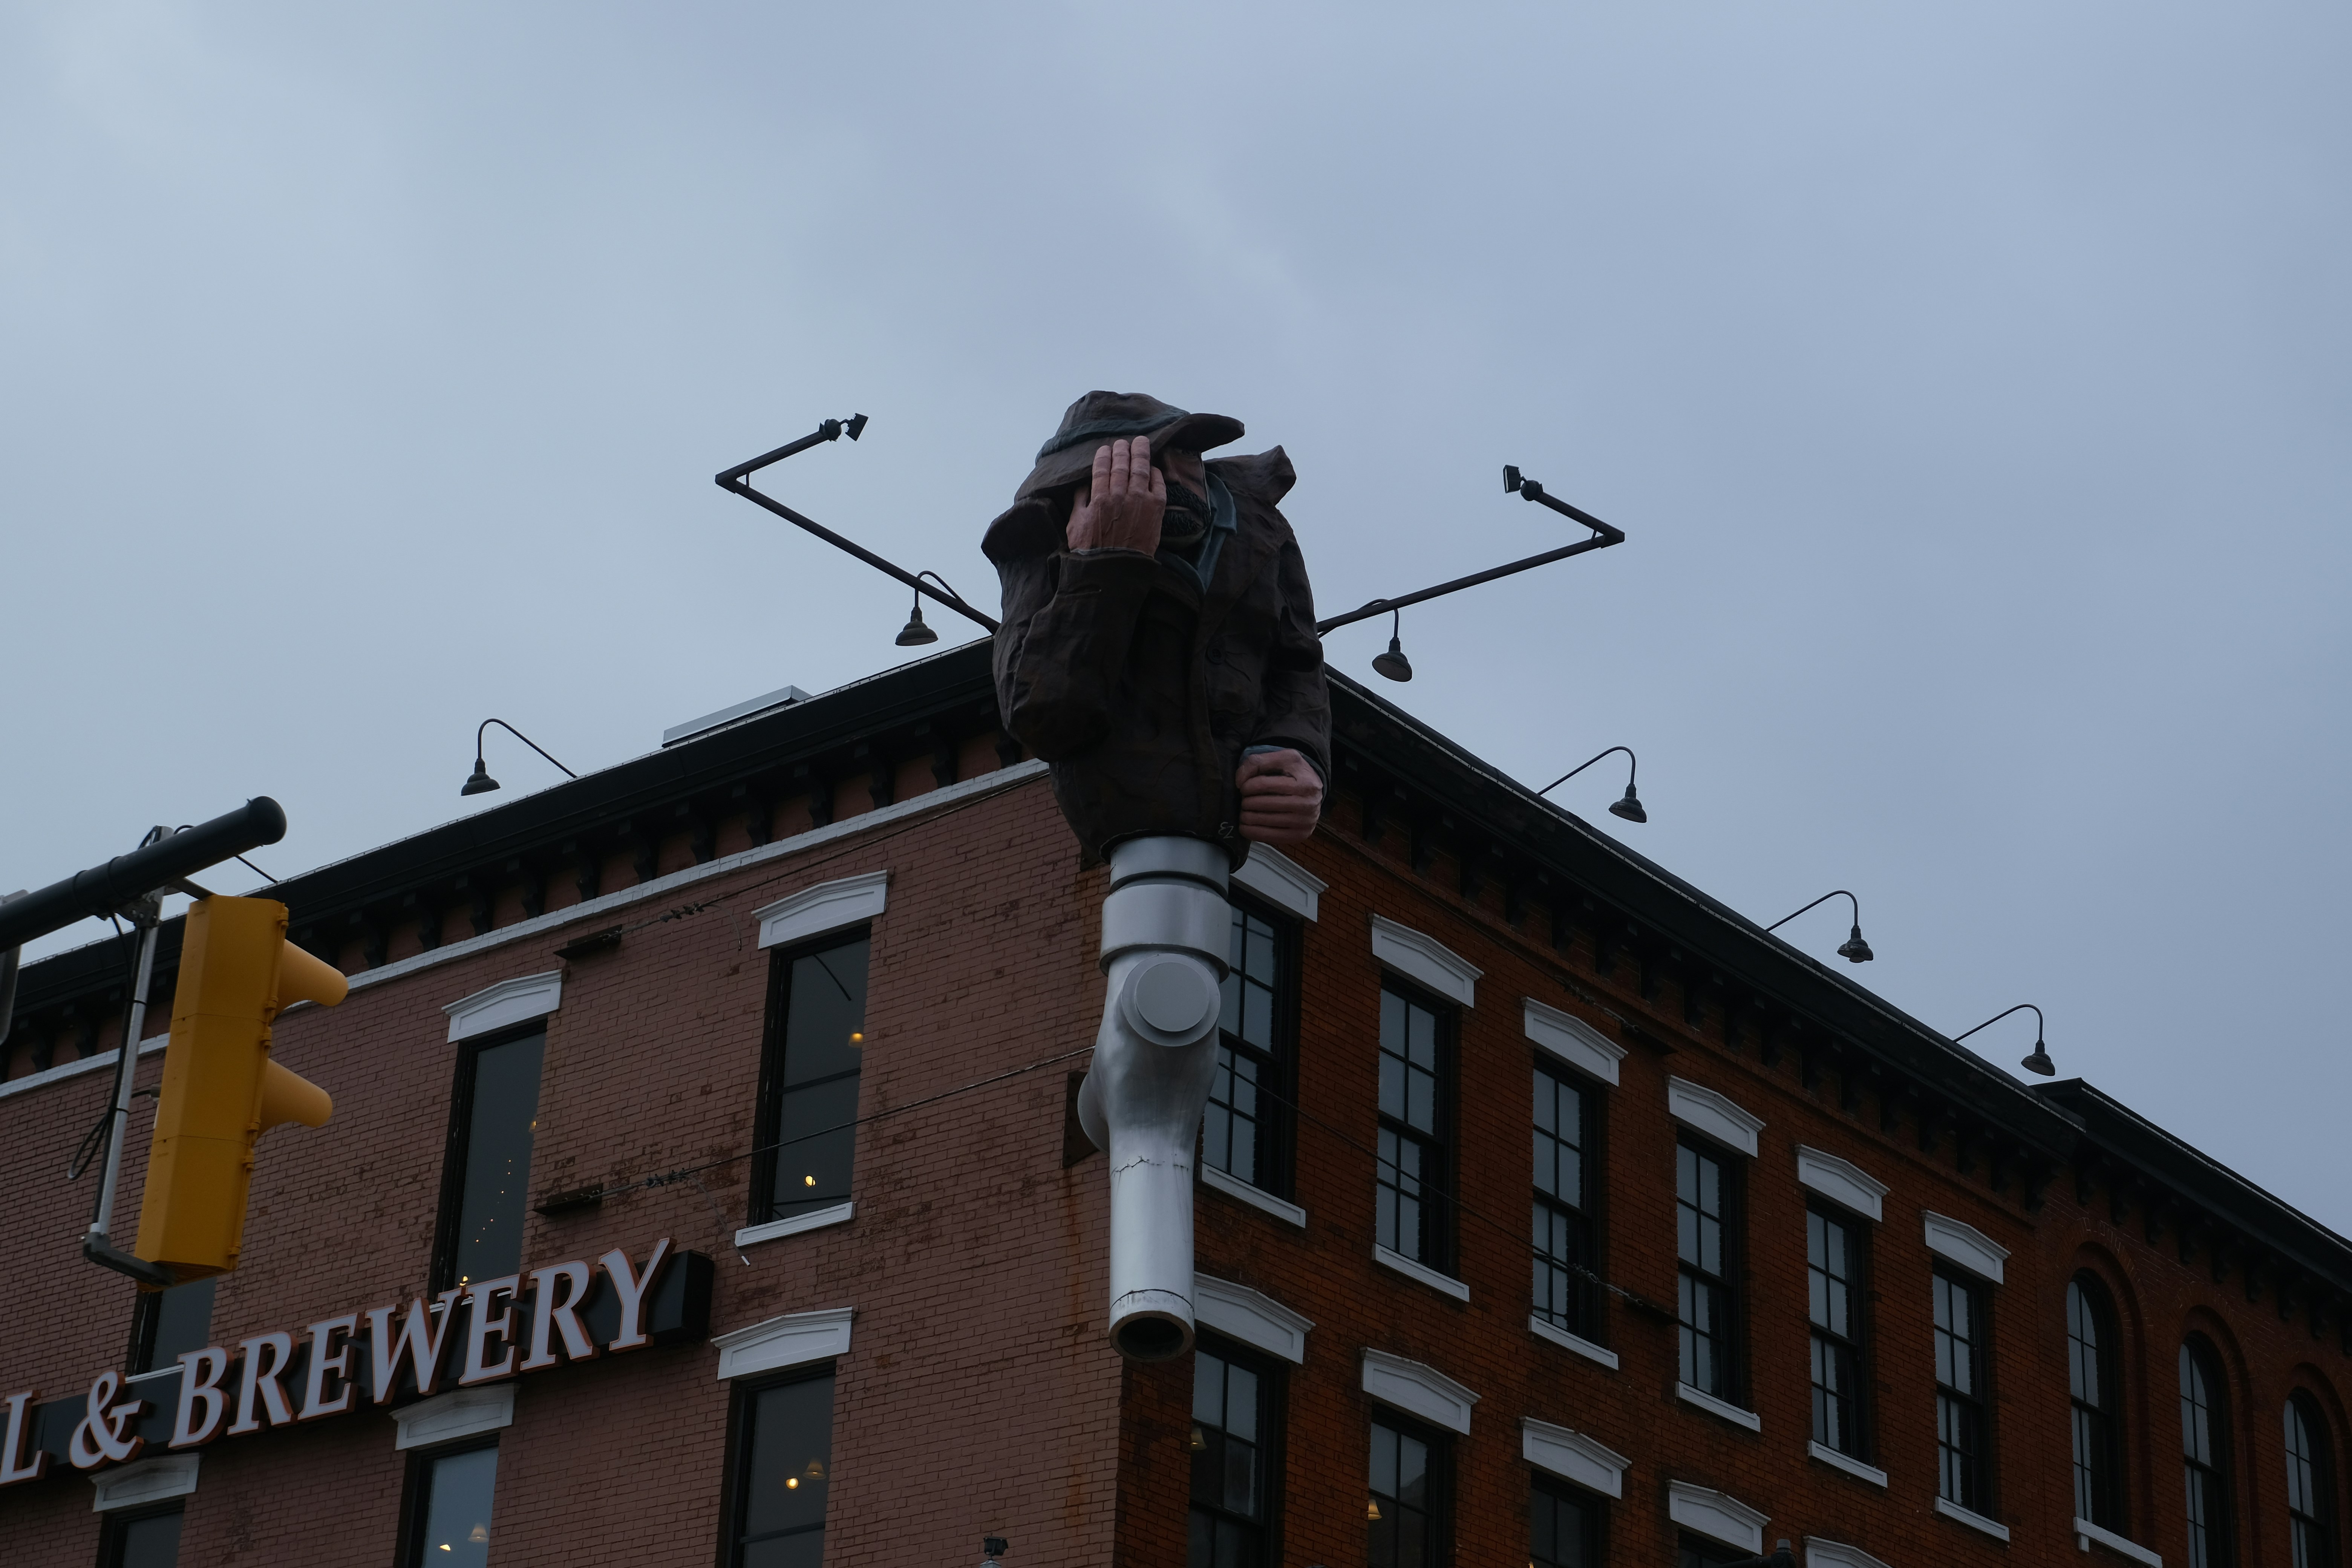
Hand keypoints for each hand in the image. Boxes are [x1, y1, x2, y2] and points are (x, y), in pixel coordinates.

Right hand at [1066, 436, 1165, 553]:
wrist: (1116, 570)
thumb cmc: (1091, 551)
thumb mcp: (1076, 524)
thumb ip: (1080, 501)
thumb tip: (1085, 485)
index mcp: (1099, 498)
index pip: (1102, 468)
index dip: (1104, 455)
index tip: (1105, 448)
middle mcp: (1120, 496)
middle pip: (1122, 465)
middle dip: (1122, 450)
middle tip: (1123, 442)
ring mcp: (1140, 501)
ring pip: (1140, 469)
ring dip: (1140, 453)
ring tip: (1140, 442)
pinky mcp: (1156, 510)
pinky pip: (1158, 485)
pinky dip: (1155, 473)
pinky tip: (1153, 467)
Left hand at [1236, 749, 1321, 843]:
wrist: (1315, 793)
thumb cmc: (1295, 774)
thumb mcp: (1282, 758)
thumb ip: (1258, 762)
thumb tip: (1239, 781)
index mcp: (1304, 781)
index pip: (1264, 784)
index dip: (1247, 785)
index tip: (1243, 787)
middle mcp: (1308, 803)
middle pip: (1263, 804)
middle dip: (1246, 802)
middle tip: (1244, 801)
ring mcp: (1305, 822)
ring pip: (1264, 821)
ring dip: (1247, 817)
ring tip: (1244, 812)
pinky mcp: (1300, 835)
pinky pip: (1269, 837)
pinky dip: (1252, 832)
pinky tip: (1245, 826)